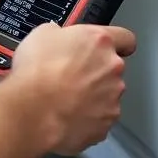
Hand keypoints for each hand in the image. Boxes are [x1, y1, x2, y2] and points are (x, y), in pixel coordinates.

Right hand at [11, 22, 136, 155]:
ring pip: (107, 94)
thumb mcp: (42, 34)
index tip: (108, 49)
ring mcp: (112, 98)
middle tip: (71, 76)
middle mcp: (112, 68)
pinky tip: (66, 116)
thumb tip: (58, 37)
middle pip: (112, 68)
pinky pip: (100, 118)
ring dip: (92, 96)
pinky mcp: (106, 123)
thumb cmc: (36, 73)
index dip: (117, 43)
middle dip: (96, 72)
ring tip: (65, 99)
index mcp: (100, 42)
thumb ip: (60, 34)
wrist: (32, 112)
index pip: (125, 38)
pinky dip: (87, 118)